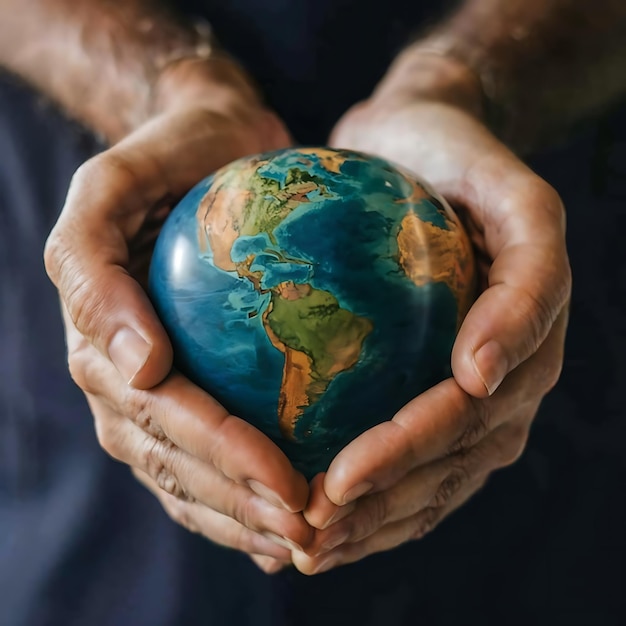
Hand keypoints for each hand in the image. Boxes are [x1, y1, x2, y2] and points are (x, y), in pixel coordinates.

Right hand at [44, 58, 311, 572]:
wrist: (201, 142)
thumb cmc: (164, 156)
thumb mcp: (111, 186)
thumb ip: (94, 266)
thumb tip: (137, 366)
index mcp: (98, 337)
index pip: (159, 412)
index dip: (219, 453)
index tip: (284, 480)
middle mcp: (118, 376)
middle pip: (174, 459)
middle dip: (237, 501)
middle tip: (306, 528)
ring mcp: (148, 390)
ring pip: (188, 474)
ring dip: (242, 516)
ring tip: (302, 540)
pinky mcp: (187, 385)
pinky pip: (208, 454)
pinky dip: (242, 495)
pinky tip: (283, 523)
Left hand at [291, 53, 570, 573]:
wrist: (432, 142)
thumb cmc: (457, 154)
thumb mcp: (507, 189)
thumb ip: (526, 274)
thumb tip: (478, 377)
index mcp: (533, 328)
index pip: (477, 404)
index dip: (417, 444)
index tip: (344, 476)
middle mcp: (519, 368)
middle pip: (457, 455)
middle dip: (389, 497)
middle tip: (315, 524)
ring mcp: (489, 386)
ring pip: (441, 474)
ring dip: (378, 517)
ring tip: (311, 545)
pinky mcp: (448, 388)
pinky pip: (420, 456)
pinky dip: (375, 497)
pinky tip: (322, 516)